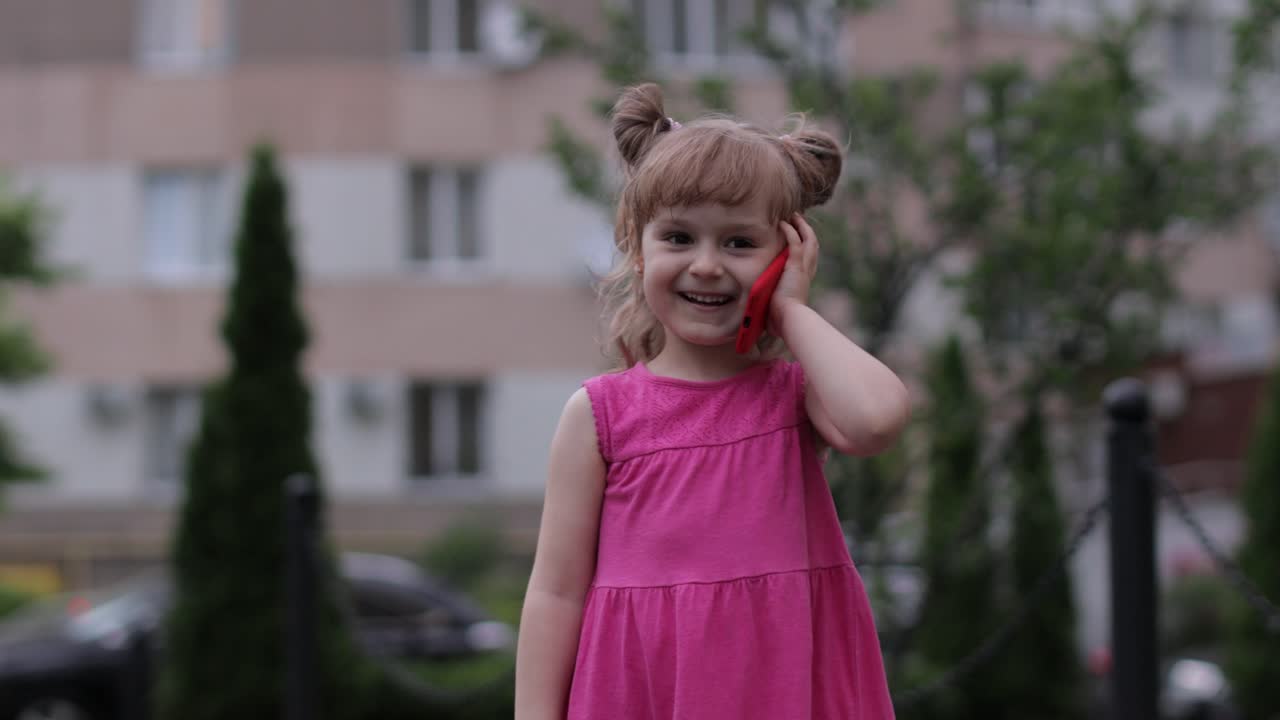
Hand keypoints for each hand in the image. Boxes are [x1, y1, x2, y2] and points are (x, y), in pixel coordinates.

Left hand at [769, 213, 818, 334]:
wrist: (789, 319)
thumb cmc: (782, 319)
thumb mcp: (778, 305)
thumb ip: (772, 301)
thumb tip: (758, 312)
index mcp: (804, 280)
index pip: (809, 258)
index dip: (806, 246)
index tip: (798, 237)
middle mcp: (807, 272)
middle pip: (813, 245)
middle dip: (806, 231)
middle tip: (798, 220)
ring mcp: (803, 267)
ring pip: (808, 240)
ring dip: (801, 227)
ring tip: (793, 217)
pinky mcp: (795, 266)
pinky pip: (795, 242)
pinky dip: (790, 231)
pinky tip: (783, 223)